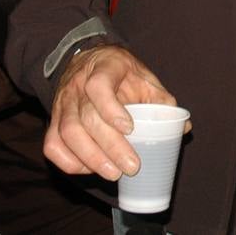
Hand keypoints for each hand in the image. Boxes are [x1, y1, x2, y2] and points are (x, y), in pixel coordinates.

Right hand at [44, 44, 179, 179]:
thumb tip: (183, 127)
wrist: (89, 60)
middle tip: (131, 166)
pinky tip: (89, 170)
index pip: (99, 85)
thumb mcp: (144, 77)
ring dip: (90, 158)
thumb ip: (161, 100)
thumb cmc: (122, 74)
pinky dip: (68, 162)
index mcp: (104, 68)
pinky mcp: (54, 120)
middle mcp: (78, 85)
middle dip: (109, 146)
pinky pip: (52, 145)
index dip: (111, 108)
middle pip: (86, 117)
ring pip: (67, 133)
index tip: (130, 128)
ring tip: (113, 174)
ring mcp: (63, 103)